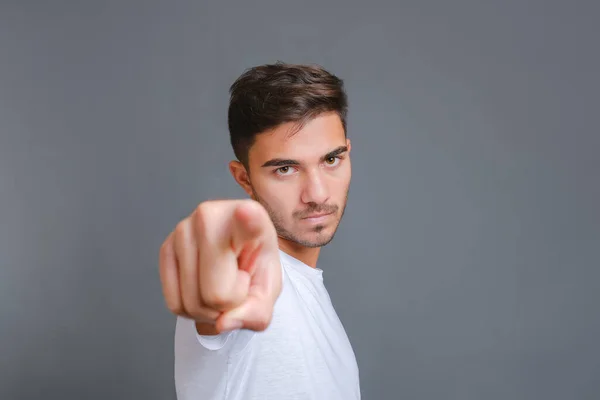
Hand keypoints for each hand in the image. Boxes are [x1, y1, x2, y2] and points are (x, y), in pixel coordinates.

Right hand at [159, 199, 281, 332]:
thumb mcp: (268, 291)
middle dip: (228, 305)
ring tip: (221, 285)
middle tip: (237, 284)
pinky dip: (190, 309)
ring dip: (209, 310)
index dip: (247, 219)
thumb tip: (222, 323)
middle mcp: (212, 216)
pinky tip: (202, 288)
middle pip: (215, 293)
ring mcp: (183, 229)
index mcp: (252, 218)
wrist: (236, 256)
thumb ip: (256, 311)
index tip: (247, 212)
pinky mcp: (165, 247)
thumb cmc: (255, 267)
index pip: (249, 218)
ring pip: (192, 302)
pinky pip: (174, 303)